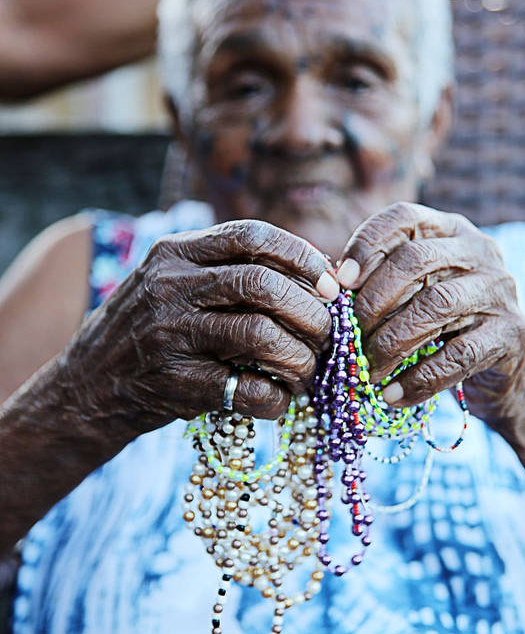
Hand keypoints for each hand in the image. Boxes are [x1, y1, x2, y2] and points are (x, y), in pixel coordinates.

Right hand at [63, 220, 338, 433]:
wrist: (87, 386)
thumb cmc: (150, 329)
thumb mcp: (175, 282)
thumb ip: (230, 271)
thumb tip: (321, 275)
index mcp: (175, 253)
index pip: (250, 235)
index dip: (301, 255)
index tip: (330, 282)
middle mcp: (170, 287)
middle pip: (262, 284)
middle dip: (310, 311)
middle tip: (328, 333)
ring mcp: (169, 335)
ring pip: (261, 335)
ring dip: (300, 357)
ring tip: (309, 370)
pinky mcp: (174, 383)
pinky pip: (246, 389)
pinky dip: (276, 397)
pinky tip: (280, 398)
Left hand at [337, 202, 524, 423]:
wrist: (501, 374)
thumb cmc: (439, 328)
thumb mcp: (410, 296)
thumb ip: (377, 284)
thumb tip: (327, 288)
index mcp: (448, 230)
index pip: (403, 217)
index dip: (366, 244)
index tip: (339, 282)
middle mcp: (479, 250)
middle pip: (416, 260)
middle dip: (373, 301)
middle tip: (347, 337)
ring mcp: (500, 289)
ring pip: (436, 307)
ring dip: (392, 342)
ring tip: (365, 371)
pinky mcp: (513, 332)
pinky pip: (458, 355)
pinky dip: (419, 378)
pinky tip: (392, 395)